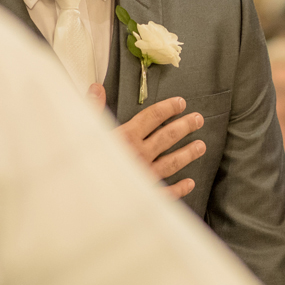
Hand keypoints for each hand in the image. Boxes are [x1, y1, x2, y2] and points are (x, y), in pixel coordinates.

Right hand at [89, 84, 205, 197]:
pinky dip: (179, 188)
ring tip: (201, 146)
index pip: (152, 117)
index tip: (181, 103)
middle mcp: (140, 155)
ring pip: (172, 163)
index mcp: (126, 137)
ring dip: (188, 154)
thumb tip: (97, 87)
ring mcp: (144, 176)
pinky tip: (190, 183)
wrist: (85, 198)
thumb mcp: (85, 130)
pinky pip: (166, 192)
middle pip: (167, 137)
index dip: (168, 108)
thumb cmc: (83, 162)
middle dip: (184, 126)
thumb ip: (93, 108)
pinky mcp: (145, 195)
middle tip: (198, 119)